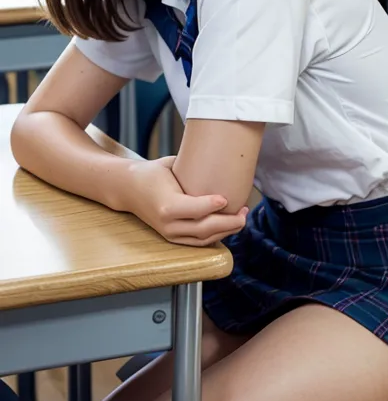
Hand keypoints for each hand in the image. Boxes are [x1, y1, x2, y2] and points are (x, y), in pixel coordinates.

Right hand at [125, 156, 247, 246]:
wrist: (129, 189)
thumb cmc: (152, 172)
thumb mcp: (170, 164)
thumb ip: (193, 167)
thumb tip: (219, 158)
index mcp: (166, 205)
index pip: (194, 210)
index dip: (213, 206)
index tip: (227, 199)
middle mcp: (168, 224)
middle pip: (204, 229)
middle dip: (229, 223)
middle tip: (245, 212)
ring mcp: (171, 234)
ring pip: (204, 239)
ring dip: (227, 231)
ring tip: (242, 218)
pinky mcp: (173, 238)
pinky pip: (199, 242)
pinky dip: (217, 236)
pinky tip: (229, 226)